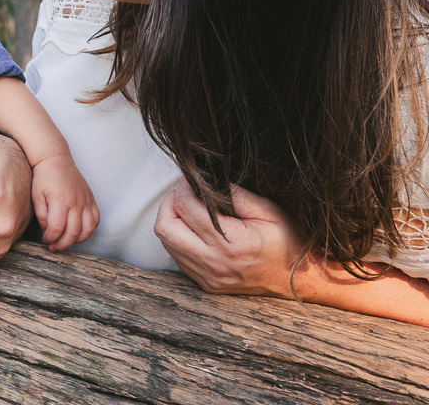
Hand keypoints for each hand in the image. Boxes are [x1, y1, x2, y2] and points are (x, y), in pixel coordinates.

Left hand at [32, 155, 98, 250]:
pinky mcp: (91, 198)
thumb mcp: (36, 196)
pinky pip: (96, 219)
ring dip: (77, 240)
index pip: (57, 229)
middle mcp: (76, 202)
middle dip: (62, 244)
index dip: (50, 238)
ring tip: (66, 240)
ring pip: (88, 229)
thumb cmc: (43, 177)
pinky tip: (79, 231)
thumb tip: (49, 231)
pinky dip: (89, 229)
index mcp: (60, 201)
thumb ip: (42, 216)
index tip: (45, 239)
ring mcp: (86, 200)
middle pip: (73, 233)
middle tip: (54, 246)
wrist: (55, 159)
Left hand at [154, 178, 301, 297]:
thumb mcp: (268, 210)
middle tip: (184, 193)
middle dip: (169, 204)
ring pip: (167, 243)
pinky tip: (195, 230)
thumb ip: (235, 194)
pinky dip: (179, 239)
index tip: (190, 179)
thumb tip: (205, 180)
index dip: (183, 187)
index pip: (186, 208)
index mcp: (231, 243)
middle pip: (165, 228)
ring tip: (189, 209)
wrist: (300, 281)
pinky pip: (177, 257)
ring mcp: (208, 278)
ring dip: (171, 221)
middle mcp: (215, 264)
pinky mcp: (206, 285)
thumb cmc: (288, 241)